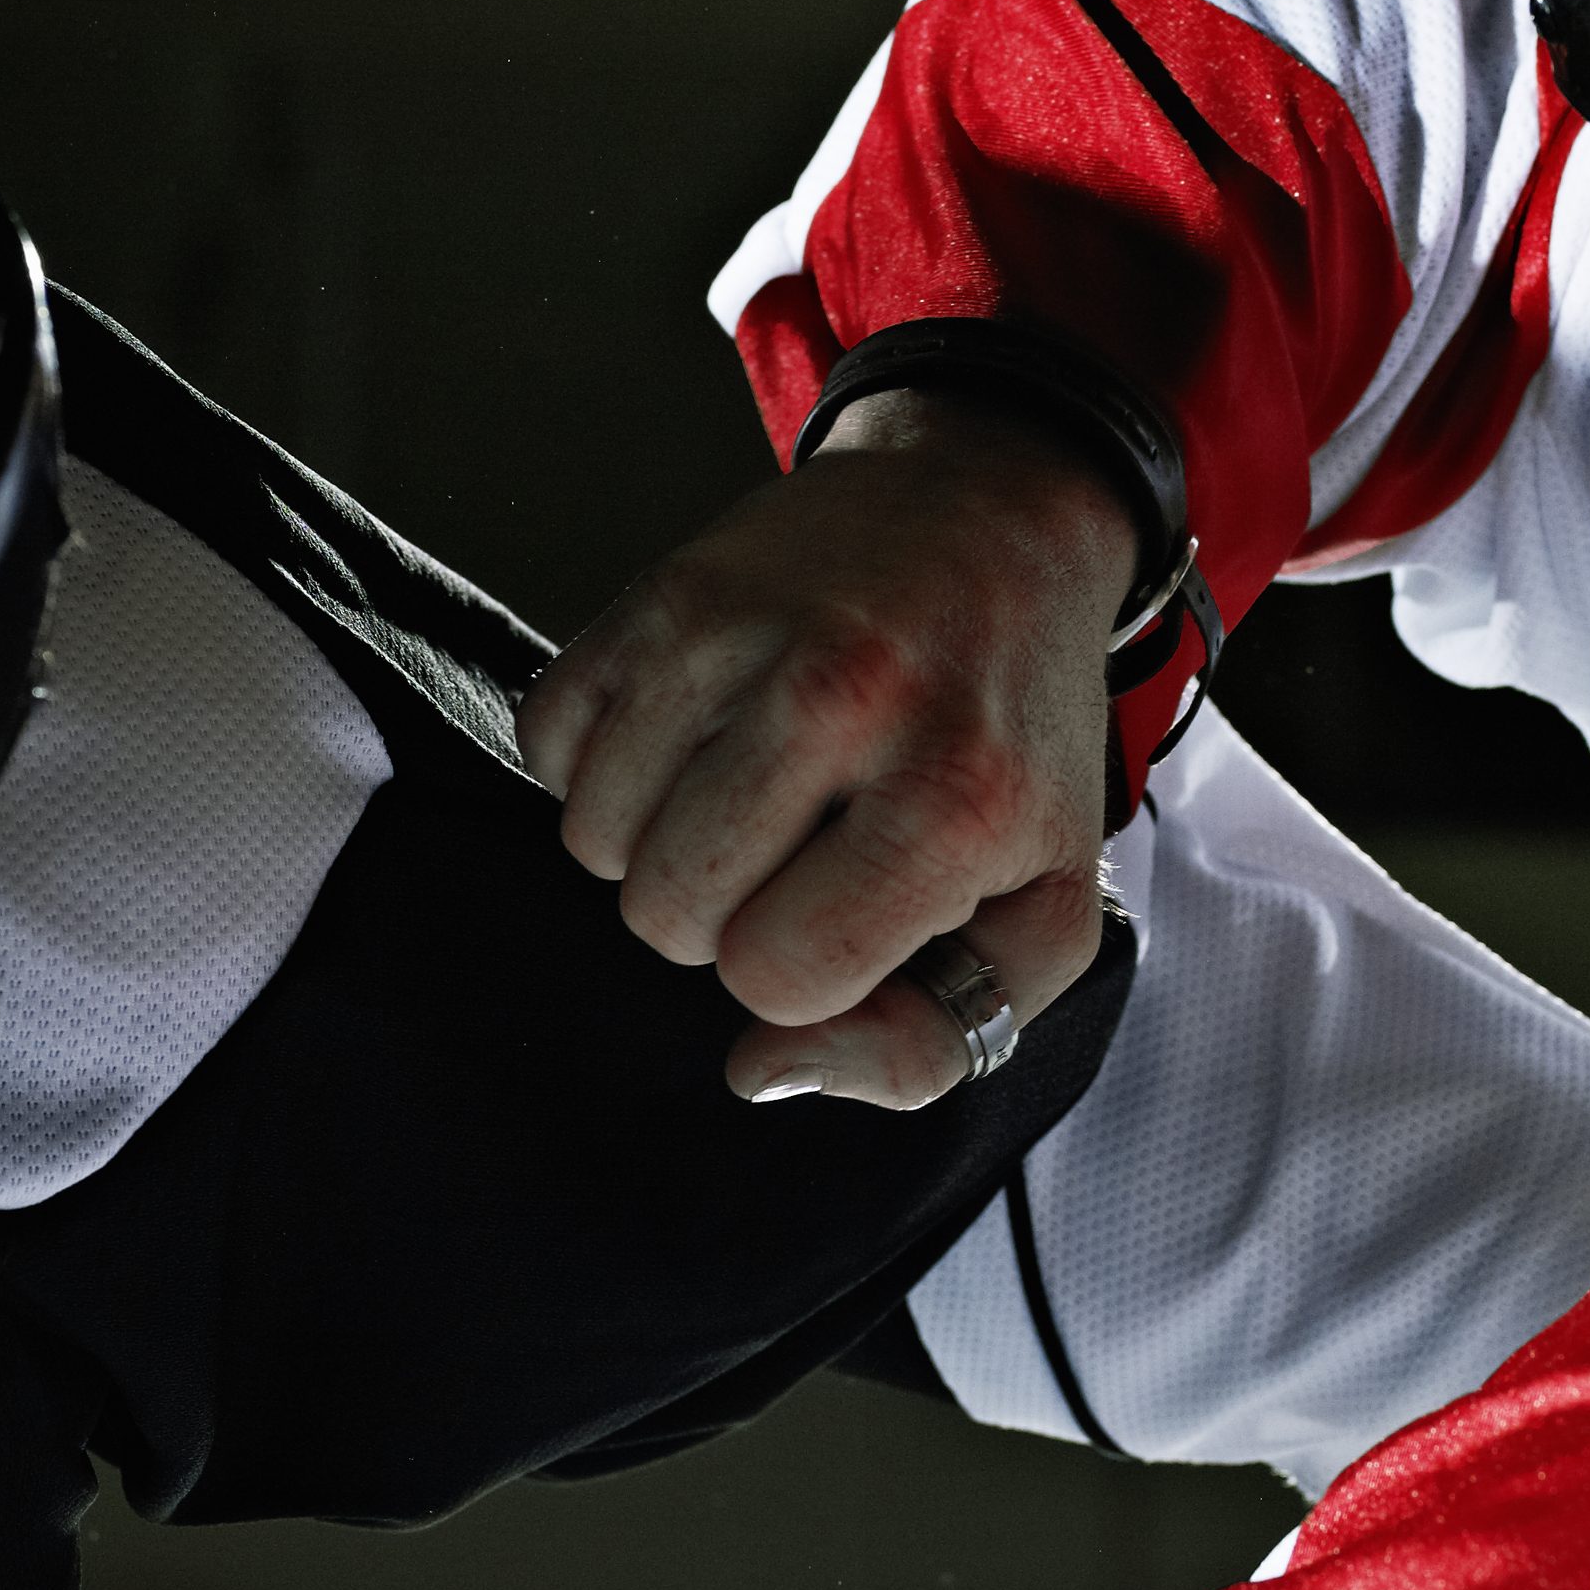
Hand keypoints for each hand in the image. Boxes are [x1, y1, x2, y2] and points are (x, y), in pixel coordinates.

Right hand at [522, 390, 1138, 1105]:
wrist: (992, 520)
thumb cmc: (1009, 740)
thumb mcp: (1041, 913)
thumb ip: (925, 1042)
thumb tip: (758, 1069)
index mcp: (954, 798)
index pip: (772, 978)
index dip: (802, 969)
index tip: (853, 903)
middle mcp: (845, 697)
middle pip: (665, 916)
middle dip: (722, 913)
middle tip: (799, 844)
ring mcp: (740, 629)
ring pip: (593, 839)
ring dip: (656, 840)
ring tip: (747, 787)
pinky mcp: (660, 585)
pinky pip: (547, 742)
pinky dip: (602, 760)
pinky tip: (691, 732)